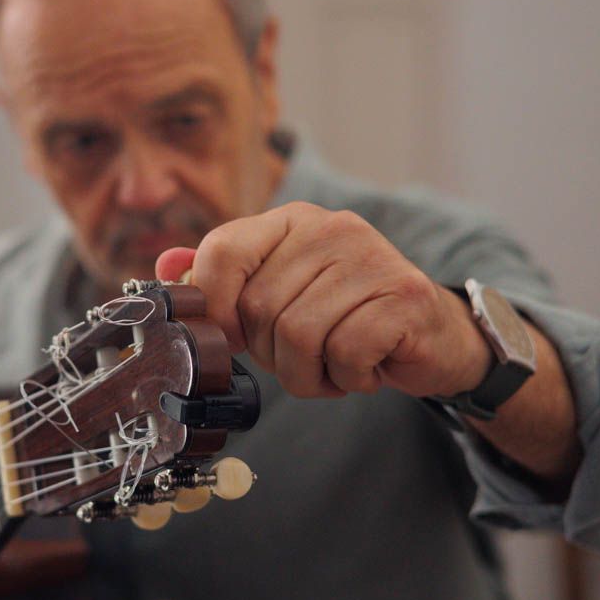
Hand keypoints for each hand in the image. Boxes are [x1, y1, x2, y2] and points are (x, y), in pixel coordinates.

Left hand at [155, 202, 492, 399]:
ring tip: (335, 366)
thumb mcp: (282, 292)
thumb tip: (166, 269)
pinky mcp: (405, 296)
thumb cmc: (347, 317)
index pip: (222, 251)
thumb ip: (224, 279)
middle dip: (273, 354)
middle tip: (305, 357)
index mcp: (291, 222)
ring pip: (299, 336)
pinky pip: (345, 353)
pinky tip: (365, 368)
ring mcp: (372, 258)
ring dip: (311, 374)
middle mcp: (330, 229)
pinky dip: (348, 377)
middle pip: (258, 309)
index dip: (213, 306)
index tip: (232, 338)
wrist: (432, 335)